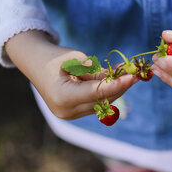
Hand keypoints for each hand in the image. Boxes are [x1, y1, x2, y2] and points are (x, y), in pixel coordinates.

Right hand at [5, 30, 137, 119]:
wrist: (34, 62)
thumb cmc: (54, 56)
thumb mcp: (77, 60)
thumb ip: (96, 72)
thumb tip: (119, 77)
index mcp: (63, 96)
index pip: (96, 93)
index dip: (116, 85)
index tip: (132, 77)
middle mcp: (66, 110)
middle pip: (101, 101)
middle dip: (120, 87)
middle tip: (137, 73)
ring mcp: (69, 114)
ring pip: (101, 104)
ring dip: (115, 89)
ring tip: (128, 74)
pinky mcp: (73, 113)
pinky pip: (95, 103)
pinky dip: (105, 92)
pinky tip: (116, 80)